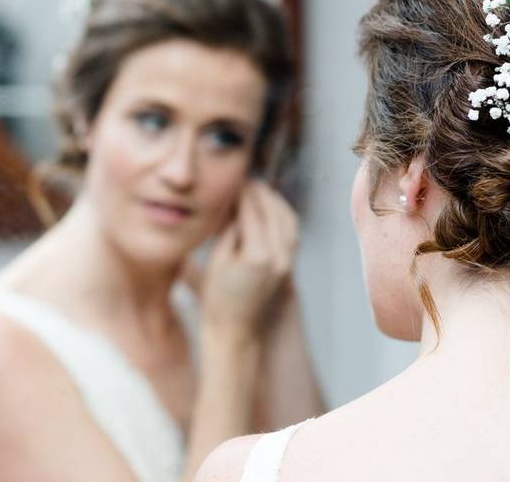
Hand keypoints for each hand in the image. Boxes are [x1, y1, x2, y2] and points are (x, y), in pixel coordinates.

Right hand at [197, 181, 297, 337]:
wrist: (234, 329)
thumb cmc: (217, 297)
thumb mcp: (217, 259)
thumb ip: (231, 228)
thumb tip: (238, 201)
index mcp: (258, 256)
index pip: (254, 213)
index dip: (244, 193)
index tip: (236, 180)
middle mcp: (279, 258)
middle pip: (274, 213)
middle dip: (261, 193)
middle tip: (247, 180)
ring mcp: (287, 263)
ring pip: (288, 221)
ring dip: (275, 202)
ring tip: (259, 190)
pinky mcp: (288, 266)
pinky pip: (292, 233)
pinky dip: (283, 216)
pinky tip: (270, 209)